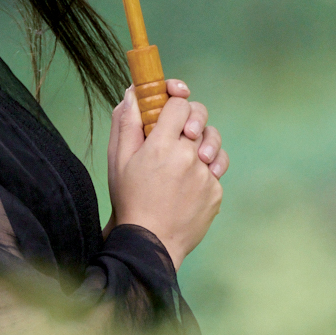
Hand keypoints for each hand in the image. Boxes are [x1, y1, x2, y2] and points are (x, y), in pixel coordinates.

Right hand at [106, 82, 226, 266]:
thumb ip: (126, 122)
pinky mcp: (216, 192)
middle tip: (181, 130)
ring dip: (203, 142)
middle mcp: (188, 156)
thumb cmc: (130, 199)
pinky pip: (216, 169)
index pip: (179, 103)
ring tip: (190, 155)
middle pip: (200, 117)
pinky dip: (205, 169)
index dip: (174, 98)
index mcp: (161, 145)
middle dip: (191, 118)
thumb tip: (133, 92)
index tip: (170, 100)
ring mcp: (205, 175)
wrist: (150, 242)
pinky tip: (189, 180)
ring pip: (214, 142)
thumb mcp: (118, 159)